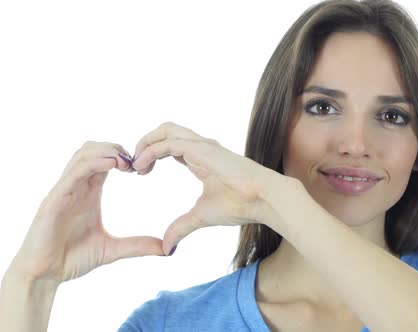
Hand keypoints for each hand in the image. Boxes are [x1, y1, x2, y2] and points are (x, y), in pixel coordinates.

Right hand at [8, 142, 164, 284]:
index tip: (145, 166)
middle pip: (94, 149)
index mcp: (89, 192)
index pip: (106, 160)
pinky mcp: (54, 200)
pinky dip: (93, 163)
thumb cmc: (72, 258)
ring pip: (83, 155)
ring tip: (127, 161)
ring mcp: (64, 191)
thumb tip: (167, 249)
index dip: (125, 156)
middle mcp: (77, 186)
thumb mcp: (112, 250)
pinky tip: (112, 165)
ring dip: (106, 151)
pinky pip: (74, 172)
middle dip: (116, 148)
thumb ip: (138, 246)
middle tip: (137, 162)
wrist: (44, 275)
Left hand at [131, 122, 288, 255]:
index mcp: (201, 158)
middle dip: (145, 143)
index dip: (152, 155)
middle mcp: (200, 147)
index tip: (140, 172)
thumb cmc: (241, 205)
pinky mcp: (202, 149)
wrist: (263, 199)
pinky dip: (151, 151)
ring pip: (166, 130)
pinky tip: (142, 167)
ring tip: (135, 164)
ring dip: (145, 143)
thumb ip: (182, 227)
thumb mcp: (201, 216)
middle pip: (166, 131)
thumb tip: (167, 247)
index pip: (170, 146)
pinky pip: (168, 143)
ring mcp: (202, 145)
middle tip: (133, 165)